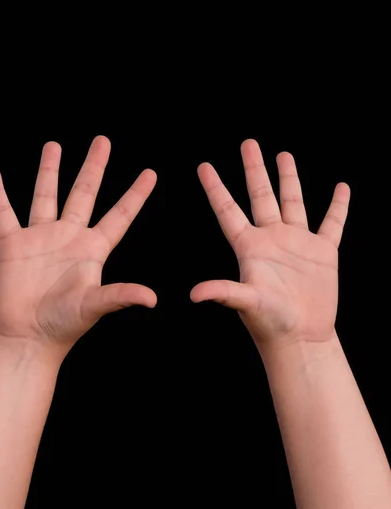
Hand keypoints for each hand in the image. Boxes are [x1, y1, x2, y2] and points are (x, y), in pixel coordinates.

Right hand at [0, 136, 156, 353]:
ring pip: (45, 195)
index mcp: (92, 249)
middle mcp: (68, 237)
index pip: (119, 215)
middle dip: (94, 167)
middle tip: (103, 141)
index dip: (135, 195)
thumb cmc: (63, 324)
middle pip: (84, 193)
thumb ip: (120, 296)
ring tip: (54, 145)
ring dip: (49, 169)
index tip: (151, 173)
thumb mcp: (94, 306)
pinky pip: (2, 211)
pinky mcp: (12, 244)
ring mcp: (40, 238)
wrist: (27, 336)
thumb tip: (152, 298)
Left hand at [191, 139, 349, 347]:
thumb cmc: (270, 323)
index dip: (215, 188)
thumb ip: (224, 292)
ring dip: (289, 178)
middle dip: (255, 169)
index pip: (228, 210)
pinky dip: (338, 206)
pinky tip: (341, 188)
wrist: (301, 337)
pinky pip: (332, 223)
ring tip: (284, 155)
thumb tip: (194, 294)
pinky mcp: (322, 253)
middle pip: (261, 196)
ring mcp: (297, 244)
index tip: (203, 166)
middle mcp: (271, 240)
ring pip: (293, 202)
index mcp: (249, 247)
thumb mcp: (246, 303)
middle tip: (249, 143)